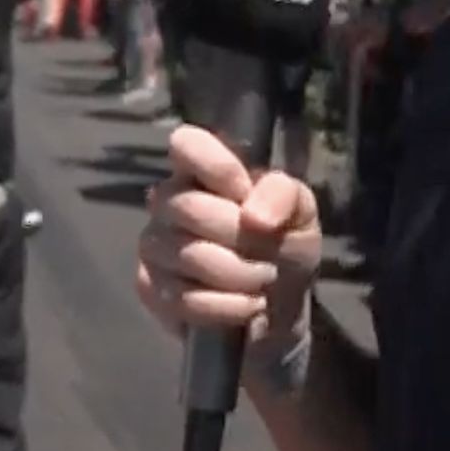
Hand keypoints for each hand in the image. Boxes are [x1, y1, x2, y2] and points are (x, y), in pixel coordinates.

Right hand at [135, 124, 320, 357]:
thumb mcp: (299, 212)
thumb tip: (254, 217)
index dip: (217, 167)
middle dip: (241, 237)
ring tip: (262, 280)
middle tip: (269, 254)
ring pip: (189, 255)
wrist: (278, 306)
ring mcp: (153, 245)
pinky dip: (227, 306)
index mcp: (202, 171)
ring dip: (240, 275)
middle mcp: (168, 202)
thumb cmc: (282, 244)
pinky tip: (246, 306)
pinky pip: (183, 298)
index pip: (185, 144)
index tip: (245, 193)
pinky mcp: (149, 287)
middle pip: (188, 207)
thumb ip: (283, 195)